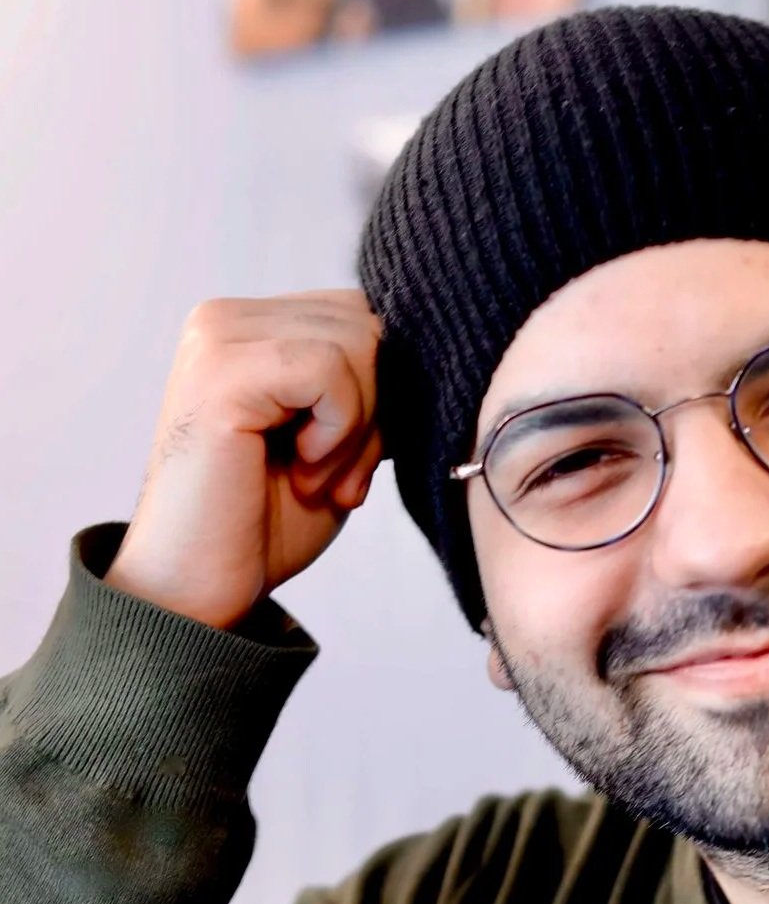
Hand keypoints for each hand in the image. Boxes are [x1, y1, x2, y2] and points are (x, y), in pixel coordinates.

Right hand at [105, 290, 384, 629]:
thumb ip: (367, 385)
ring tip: (314, 479)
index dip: (382, 393)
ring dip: (357, 429)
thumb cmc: (268, 522)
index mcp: (252, 327)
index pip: (362, 315)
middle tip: (338, 479)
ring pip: (357, 342)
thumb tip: (429, 352)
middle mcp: (226, 319)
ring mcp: (217, 338)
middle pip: (368, 324)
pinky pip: (329, 369)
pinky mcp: (220, 372)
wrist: (202, 587)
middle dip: (377, 411)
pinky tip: (302, 470)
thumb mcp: (338, 441)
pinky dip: (338, 430)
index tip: (353, 463)